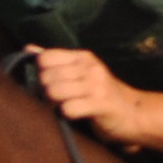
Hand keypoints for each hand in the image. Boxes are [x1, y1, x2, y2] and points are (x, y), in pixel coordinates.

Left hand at [24, 48, 148, 146]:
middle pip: (46, 77)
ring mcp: (96, 85)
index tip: (51, 84)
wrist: (135, 112)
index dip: (42, 73)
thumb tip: (28, 49)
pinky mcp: (101, 104)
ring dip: (54, 104)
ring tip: (66, 107)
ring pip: (54, 91)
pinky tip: (76, 114)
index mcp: (82, 57)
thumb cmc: (101, 93)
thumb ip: (55, 60)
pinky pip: (68, 108)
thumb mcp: (80, 72)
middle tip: (58, 100)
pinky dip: (67, 114)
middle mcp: (89, 67)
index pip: (45, 58)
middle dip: (45, 92)